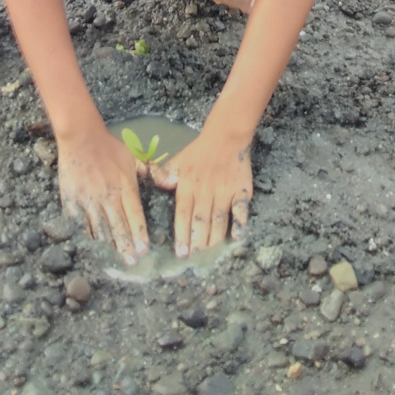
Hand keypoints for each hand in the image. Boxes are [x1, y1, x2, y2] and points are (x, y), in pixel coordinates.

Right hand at [57, 126, 149, 263]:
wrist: (81, 138)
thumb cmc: (110, 148)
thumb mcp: (135, 157)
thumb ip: (154, 172)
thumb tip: (174, 183)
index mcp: (125, 186)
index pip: (134, 214)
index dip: (139, 233)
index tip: (144, 250)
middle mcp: (108, 196)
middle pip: (118, 225)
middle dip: (125, 245)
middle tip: (132, 263)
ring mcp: (89, 201)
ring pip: (100, 228)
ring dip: (109, 245)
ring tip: (116, 261)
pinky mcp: (73, 202)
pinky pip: (81, 224)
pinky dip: (88, 237)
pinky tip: (94, 248)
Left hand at [151, 132, 251, 255]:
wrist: (226, 136)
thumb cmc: (199, 151)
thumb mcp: (178, 160)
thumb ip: (165, 174)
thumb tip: (154, 183)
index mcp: (188, 184)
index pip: (183, 213)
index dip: (182, 234)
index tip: (180, 252)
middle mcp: (206, 190)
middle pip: (201, 220)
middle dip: (197, 241)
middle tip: (195, 257)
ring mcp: (225, 191)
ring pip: (219, 218)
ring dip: (214, 237)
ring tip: (209, 251)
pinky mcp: (241, 190)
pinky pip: (241, 208)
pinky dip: (239, 222)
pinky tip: (235, 236)